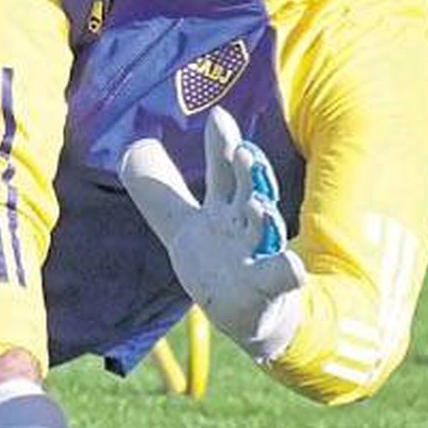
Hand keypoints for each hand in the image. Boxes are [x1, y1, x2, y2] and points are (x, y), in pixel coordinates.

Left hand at [119, 106, 303, 360]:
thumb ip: (161, 193)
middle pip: (249, 191)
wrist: (243, 312)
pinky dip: (288, 271)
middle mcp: (244, 225)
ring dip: (265, 217)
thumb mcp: (182, 225)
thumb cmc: (217, 262)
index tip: (218, 116)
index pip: (223, 170)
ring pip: (266, 231)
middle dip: (248, 172)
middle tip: (243, 152)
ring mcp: (258, 254)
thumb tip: (134, 152)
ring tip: (259, 204)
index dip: (221, 144)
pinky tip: (293, 266)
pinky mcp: (268, 286)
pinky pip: (280, 277)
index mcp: (223, 208)